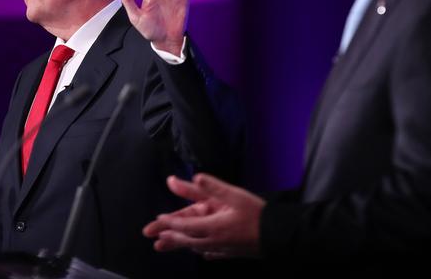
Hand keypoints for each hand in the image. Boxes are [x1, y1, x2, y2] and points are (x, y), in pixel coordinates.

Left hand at [143, 173, 264, 258]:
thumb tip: (193, 177)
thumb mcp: (233, 195)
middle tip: (152, 239)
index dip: (169, 222)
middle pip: (186, 239)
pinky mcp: (231, 253)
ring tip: (168, 245)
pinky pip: (211, 253)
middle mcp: (213, 240)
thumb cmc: (256, 213)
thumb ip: (212, 186)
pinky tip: (202, 252)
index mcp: (211, 226)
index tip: (157, 220)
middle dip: (168, 237)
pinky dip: (201, 251)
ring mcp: (222, 249)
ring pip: (196, 247)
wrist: (278, 236)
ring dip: (181, 245)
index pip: (183, 224)